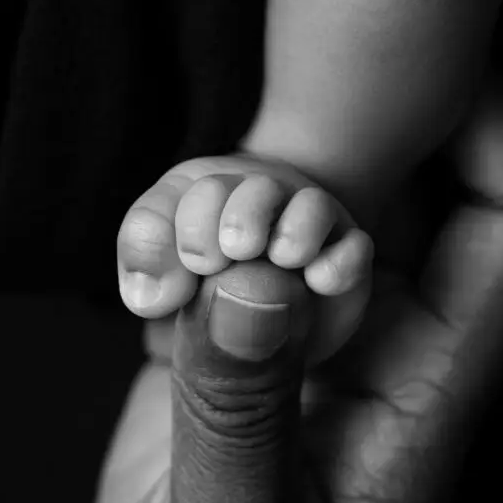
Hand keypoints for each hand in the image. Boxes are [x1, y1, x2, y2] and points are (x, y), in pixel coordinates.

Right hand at [83, 84, 502, 502]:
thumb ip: (243, 417)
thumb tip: (257, 280)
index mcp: (426, 393)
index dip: (500, 133)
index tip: (441, 68)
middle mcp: (377, 347)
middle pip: (398, 192)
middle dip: (326, 155)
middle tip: (234, 183)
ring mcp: (303, 339)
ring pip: (297, 208)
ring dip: (232, 197)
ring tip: (165, 254)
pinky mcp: (232, 343)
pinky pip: (222, 245)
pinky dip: (179, 231)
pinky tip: (140, 282)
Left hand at [116, 151, 372, 365]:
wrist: (272, 312)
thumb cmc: (207, 288)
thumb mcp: (164, 284)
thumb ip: (148, 276)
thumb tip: (154, 294)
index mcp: (198, 198)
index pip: (176, 200)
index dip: (179, 232)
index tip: (188, 272)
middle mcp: (258, 201)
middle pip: (252, 189)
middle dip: (240, 217)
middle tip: (232, 253)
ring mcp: (308, 229)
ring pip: (310, 207)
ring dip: (294, 230)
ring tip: (280, 259)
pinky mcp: (346, 260)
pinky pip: (354, 249)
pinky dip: (340, 262)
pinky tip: (320, 281)